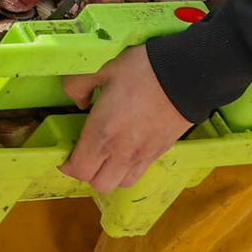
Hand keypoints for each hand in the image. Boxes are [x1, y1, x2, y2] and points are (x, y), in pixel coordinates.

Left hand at [60, 47, 190, 192]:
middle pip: (98, 183)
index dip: (67, 164)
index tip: (66, 151)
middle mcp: (121, 152)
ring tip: (107, 153)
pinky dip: (128, 170)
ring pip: (120, 184)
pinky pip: (139, 174)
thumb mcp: (103, 68)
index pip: (78, 169)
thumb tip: (77, 101)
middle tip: (86, 150)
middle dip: (87, 171)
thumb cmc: (141, 71)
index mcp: (102, 132)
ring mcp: (142, 156)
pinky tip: (128, 149)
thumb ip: (80, 84)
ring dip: (109, 174)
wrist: (186, 76)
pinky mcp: (159, 154)